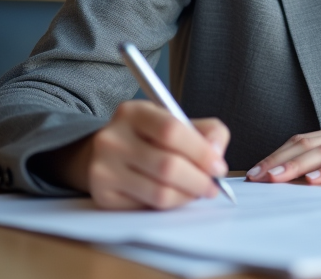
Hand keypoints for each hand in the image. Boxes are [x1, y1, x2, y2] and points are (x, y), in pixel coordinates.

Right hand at [45, 100, 229, 209]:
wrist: (104, 155)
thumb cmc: (150, 138)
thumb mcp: (176, 121)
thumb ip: (207, 131)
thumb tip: (217, 153)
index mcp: (133, 113)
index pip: (172, 131)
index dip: (201, 152)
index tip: (218, 166)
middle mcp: (112, 139)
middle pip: (167, 166)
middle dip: (199, 180)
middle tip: (213, 186)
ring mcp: (103, 169)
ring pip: (159, 192)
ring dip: (188, 196)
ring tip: (198, 191)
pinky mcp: (103, 196)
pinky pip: (147, 207)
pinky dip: (170, 205)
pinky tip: (175, 196)